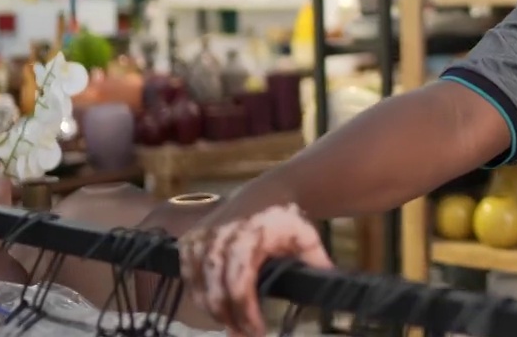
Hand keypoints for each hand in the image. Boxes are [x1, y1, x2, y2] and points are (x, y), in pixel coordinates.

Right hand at [180, 204, 333, 336]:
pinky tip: (209, 303)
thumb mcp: (306, 237)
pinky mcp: (191, 237)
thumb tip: (330, 282)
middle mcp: (221, 236)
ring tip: (228, 324)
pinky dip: (194, 289)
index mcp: (249, 237)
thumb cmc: (286, 219)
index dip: (246, 313)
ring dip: (209, 308)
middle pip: (215, 288)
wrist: (266, 192)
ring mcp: (203, 236)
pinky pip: (186, 269)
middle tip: (241, 335)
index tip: (258, 332)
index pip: (240, 285)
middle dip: (227, 317)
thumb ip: (316, 261)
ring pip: (196, 282)